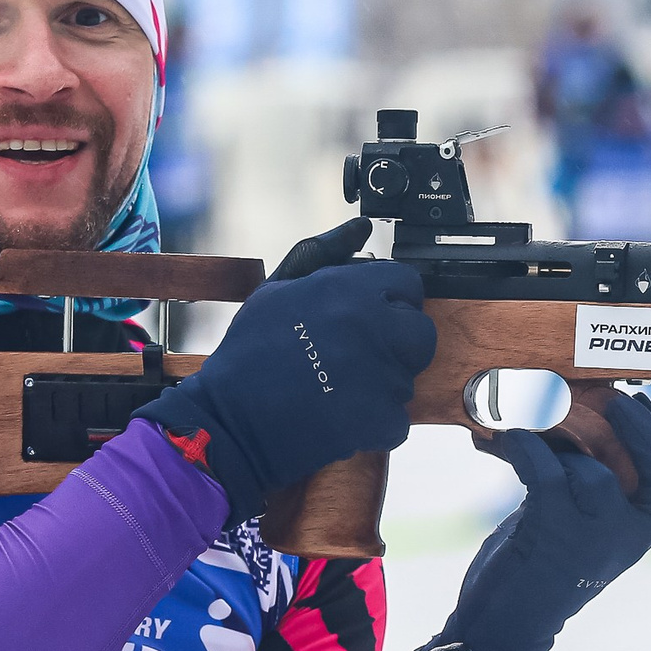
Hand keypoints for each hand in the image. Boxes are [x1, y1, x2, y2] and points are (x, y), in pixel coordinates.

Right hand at [136, 218, 436, 519]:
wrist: (230, 421)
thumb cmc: (249, 353)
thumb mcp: (279, 289)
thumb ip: (325, 253)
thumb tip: (361, 228)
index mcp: (351, 291)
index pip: (407, 284)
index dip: (388, 301)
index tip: (367, 317)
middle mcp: (374, 328)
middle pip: (420, 332)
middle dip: (396, 343)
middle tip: (357, 355)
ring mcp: (383, 376)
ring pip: (407, 377)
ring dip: (381, 384)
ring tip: (337, 387)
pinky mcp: (382, 419)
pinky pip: (397, 418)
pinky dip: (374, 422)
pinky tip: (340, 414)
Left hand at [413, 391, 650, 650]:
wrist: (504, 626)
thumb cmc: (541, 562)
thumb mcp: (579, 518)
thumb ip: (589, 474)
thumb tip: (569, 403)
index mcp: (642, 530)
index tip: (636, 400)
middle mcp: (628, 537)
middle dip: (641, 428)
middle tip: (605, 398)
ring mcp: (593, 540)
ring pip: (593, 470)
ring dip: (558, 432)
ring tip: (526, 414)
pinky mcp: (551, 535)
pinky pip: (545, 473)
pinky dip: (521, 447)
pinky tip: (495, 440)